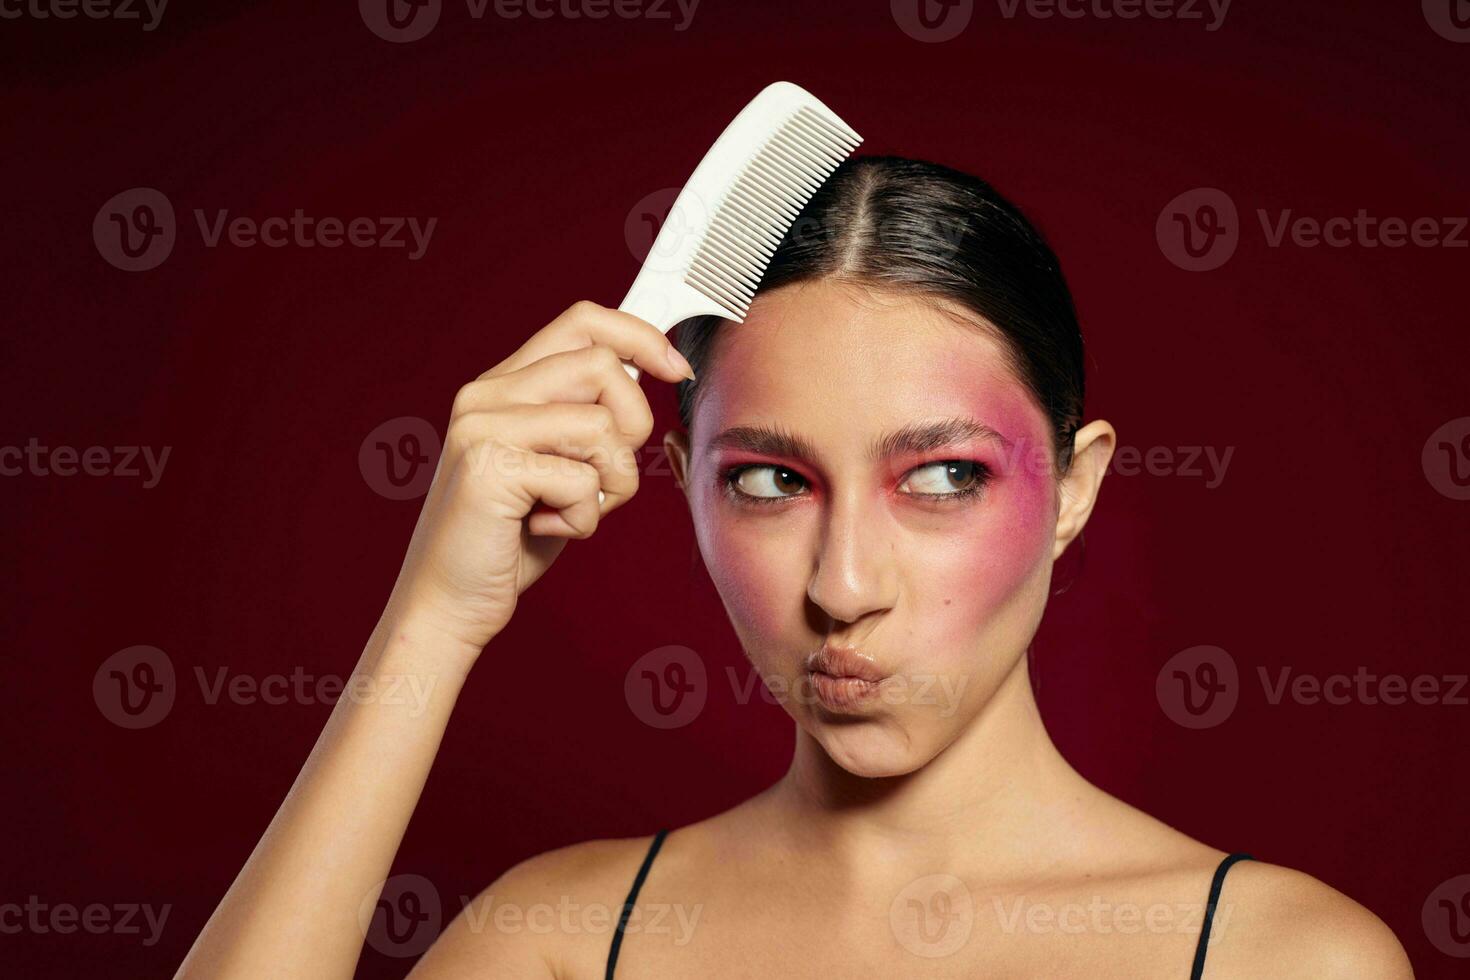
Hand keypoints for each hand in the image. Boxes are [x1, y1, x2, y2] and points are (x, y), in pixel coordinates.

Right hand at [382, 301, 694, 659]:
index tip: (676, 368)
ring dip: (611, 483)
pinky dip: (583, 519)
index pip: (583, 322)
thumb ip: (586, 417)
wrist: (447, 603)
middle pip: (603, 367)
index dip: (641, 337)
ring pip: (601, 425)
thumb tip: (651, 367)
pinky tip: (545, 529)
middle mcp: (486, 394)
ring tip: (572, 509)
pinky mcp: (489, 468)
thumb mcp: (557, 463)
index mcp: (503, 385)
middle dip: (633, 426)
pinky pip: (583, 480)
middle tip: (606, 477)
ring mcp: (482, 427)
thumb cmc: (510, 539)